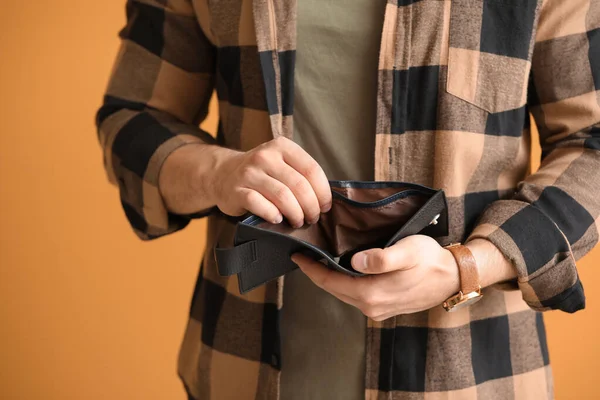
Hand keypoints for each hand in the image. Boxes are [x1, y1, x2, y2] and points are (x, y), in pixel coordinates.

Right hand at [159, 137, 331, 226]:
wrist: (222, 174)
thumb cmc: (261, 174)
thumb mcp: (282, 164)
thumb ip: (301, 175)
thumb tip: (324, 201)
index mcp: (282, 146)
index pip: (311, 169)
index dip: (323, 192)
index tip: (324, 207)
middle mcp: (265, 156)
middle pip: (299, 186)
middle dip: (310, 207)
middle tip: (312, 219)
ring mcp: (249, 173)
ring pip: (282, 196)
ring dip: (295, 214)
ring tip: (297, 222)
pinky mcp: (236, 190)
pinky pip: (259, 205)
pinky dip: (272, 215)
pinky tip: (277, 220)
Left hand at [291, 237, 516, 319]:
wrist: (453, 277)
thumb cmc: (430, 260)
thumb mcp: (407, 252)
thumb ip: (382, 258)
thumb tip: (356, 261)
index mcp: (371, 294)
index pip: (330, 282)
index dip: (311, 268)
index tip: (296, 254)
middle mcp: (370, 306)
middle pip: (333, 289)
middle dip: (316, 272)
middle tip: (303, 253)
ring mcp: (377, 309)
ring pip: (343, 292)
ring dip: (329, 277)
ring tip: (318, 259)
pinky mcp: (383, 307)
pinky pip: (354, 295)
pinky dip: (343, 282)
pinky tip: (341, 269)